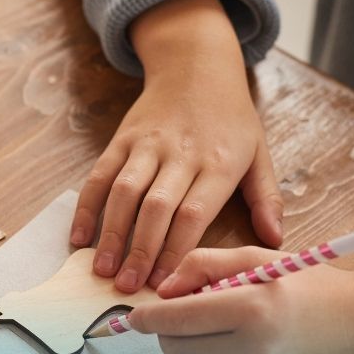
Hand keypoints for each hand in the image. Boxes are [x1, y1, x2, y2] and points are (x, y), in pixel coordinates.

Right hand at [71, 0, 283, 291]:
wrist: (196, 67)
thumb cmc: (230, 119)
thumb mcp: (259, 153)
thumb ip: (265, 197)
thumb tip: (274, 240)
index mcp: (219, 162)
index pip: (193, 213)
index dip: (175, 250)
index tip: (165, 284)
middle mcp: (181, 154)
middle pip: (156, 208)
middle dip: (140, 250)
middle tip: (129, 287)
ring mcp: (147, 146)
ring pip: (124, 193)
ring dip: (111, 234)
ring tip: (102, 270)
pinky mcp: (121, 140)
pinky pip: (99, 176)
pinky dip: (86, 208)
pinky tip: (79, 238)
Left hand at [127, 247, 353, 353]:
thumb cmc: (307, 289)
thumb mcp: (257, 259)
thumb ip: (202, 265)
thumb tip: (159, 292)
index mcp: (253, 309)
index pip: (175, 319)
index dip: (147, 318)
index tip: (137, 317)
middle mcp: (257, 353)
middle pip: (174, 352)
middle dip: (170, 336)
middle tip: (186, 323)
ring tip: (214, 341)